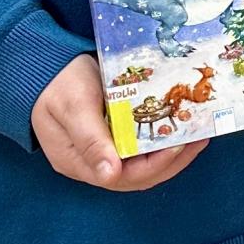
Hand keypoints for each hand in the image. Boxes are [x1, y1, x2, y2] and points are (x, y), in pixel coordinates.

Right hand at [32, 54, 208, 190]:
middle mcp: (91, 163)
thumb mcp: (72, 106)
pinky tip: (180, 129)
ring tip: (198, 135)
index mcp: (76, 162)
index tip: (178, 146)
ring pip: (142, 164)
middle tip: (198, 139)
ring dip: (171, 153)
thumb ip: (90, 140)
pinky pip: (141, 148)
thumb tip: (109, 175)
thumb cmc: (56, 83)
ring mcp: (102, 152)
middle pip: (137, 176)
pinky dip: (162, 141)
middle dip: (171, 161)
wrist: (45, 66)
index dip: (154, 166)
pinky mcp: (112, 138)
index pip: (121, 177)